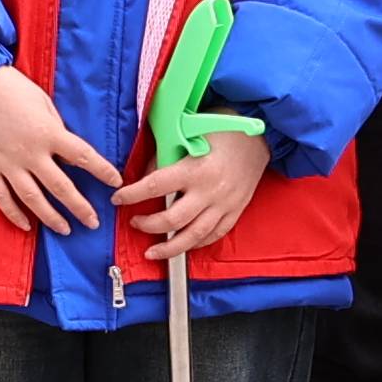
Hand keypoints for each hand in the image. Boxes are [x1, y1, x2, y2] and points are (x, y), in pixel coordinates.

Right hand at [0, 65, 124, 237]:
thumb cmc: (11, 88)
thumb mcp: (43, 102)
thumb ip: (57, 129)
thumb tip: (68, 156)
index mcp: (48, 133)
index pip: (83, 157)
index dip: (102, 171)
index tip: (116, 182)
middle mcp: (30, 153)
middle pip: (61, 187)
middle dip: (80, 208)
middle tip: (93, 223)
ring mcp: (7, 164)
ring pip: (33, 199)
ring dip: (51, 217)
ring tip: (66, 230)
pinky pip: (2, 198)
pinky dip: (14, 214)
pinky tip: (27, 226)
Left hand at [118, 127, 272, 262]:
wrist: (262, 136)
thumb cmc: (224, 128)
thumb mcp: (190, 133)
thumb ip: (167, 156)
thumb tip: (145, 175)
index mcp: (195, 169)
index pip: (155, 186)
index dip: (132, 195)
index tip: (118, 198)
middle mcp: (210, 191)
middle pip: (171, 220)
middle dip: (147, 225)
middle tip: (135, 222)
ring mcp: (224, 205)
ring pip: (193, 236)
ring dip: (169, 247)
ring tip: (152, 252)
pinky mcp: (235, 211)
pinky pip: (214, 235)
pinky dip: (196, 244)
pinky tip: (182, 245)